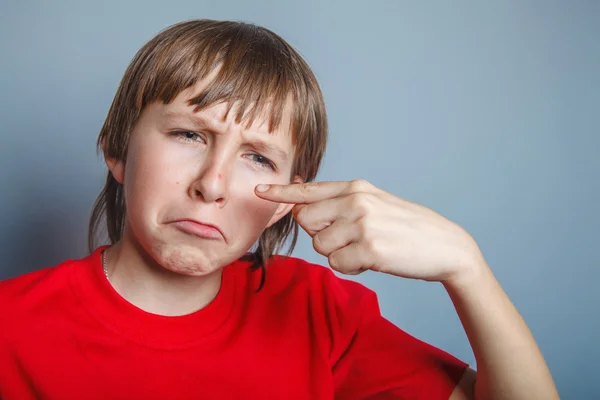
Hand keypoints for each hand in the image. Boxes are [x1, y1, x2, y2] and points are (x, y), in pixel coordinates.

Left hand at [255, 180, 485, 282]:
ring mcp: (363, 224)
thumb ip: (342, 202)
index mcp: (356, 187)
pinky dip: (351, 267)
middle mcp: (356, 201)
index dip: (281, 193)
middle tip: (347, 238)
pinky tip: (373, 260)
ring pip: (320, 246)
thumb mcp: (375, 202)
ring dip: (339, 254)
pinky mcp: (370, 249)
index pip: (310, 190)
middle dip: (319, 235)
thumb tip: (304, 208)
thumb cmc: (407, 226)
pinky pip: (337, 264)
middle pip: (306, 222)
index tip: (259, 190)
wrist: (445, 245)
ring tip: (366, 248)